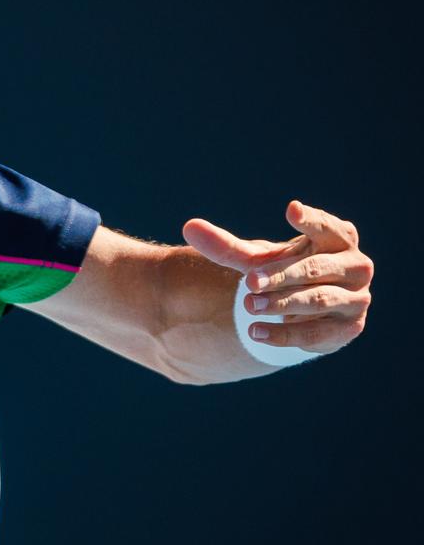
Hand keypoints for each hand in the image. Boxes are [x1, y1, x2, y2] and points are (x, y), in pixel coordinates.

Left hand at [181, 200, 372, 356]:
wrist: (306, 312)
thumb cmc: (285, 272)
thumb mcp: (257, 260)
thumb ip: (226, 247)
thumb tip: (188, 226)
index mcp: (339, 239)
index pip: (329, 227)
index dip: (312, 220)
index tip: (291, 209)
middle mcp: (355, 266)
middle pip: (315, 269)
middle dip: (280, 276)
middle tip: (248, 282)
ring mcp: (357, 298)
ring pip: (318, 300)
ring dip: (282, 304)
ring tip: (248, 306)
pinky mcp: (348, 328)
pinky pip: (316, 332)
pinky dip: (284, 334)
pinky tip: (255, 333)